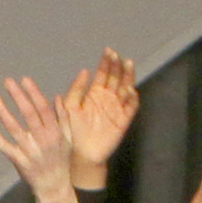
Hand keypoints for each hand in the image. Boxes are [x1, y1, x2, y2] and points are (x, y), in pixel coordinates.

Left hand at [0, 76, 75, 202]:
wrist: (54, 186)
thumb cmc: (61, 160)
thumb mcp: (68, 138)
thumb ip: (63, 117)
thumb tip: (56, 97)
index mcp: (55, 133)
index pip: (44, 109)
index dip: (34, 93)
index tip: (25, 80)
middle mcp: (43, 141)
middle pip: (29, 114)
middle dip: (18, 96)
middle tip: (7, 82)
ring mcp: (29, 151)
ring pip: (14, 129)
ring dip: (3, 112)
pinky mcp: (18, 161)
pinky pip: (5, 146)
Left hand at [60, 49, 138, 187]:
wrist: (83, 152)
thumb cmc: (74, 129)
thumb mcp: (71, 106)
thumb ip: (76, 89)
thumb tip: (84, 70)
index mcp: (95, 92)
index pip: (103, 73)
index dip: (106, 62)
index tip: (108, 51)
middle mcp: (108, 97)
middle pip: (116, 78)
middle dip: (117, 66)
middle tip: (117, 55)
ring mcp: (117, 108)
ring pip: (126, 88)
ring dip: (128, 77)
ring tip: (128, 65)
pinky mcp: (124, 120)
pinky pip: (130, 107)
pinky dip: (131, 98)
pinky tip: (128, 90)